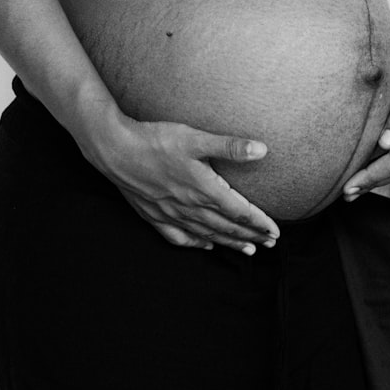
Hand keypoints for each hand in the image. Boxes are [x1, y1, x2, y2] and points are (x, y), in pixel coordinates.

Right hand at [79, 106, 279, 254]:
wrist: (114, 149)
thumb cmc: (156, 140)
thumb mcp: (196, 138)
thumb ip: (230, 147)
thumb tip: (262, 150)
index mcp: (204, 189)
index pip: (240, 212)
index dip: (259, 223)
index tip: (275, 231)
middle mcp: (190, 206)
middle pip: (227, 227)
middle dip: (250, 236)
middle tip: (269, 244)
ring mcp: (171, 214)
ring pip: (206, 234)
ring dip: (229, 242)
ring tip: (248, 250)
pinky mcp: (154, 215)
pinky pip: (178, 237)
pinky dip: (195, 243)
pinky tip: (204, 246)